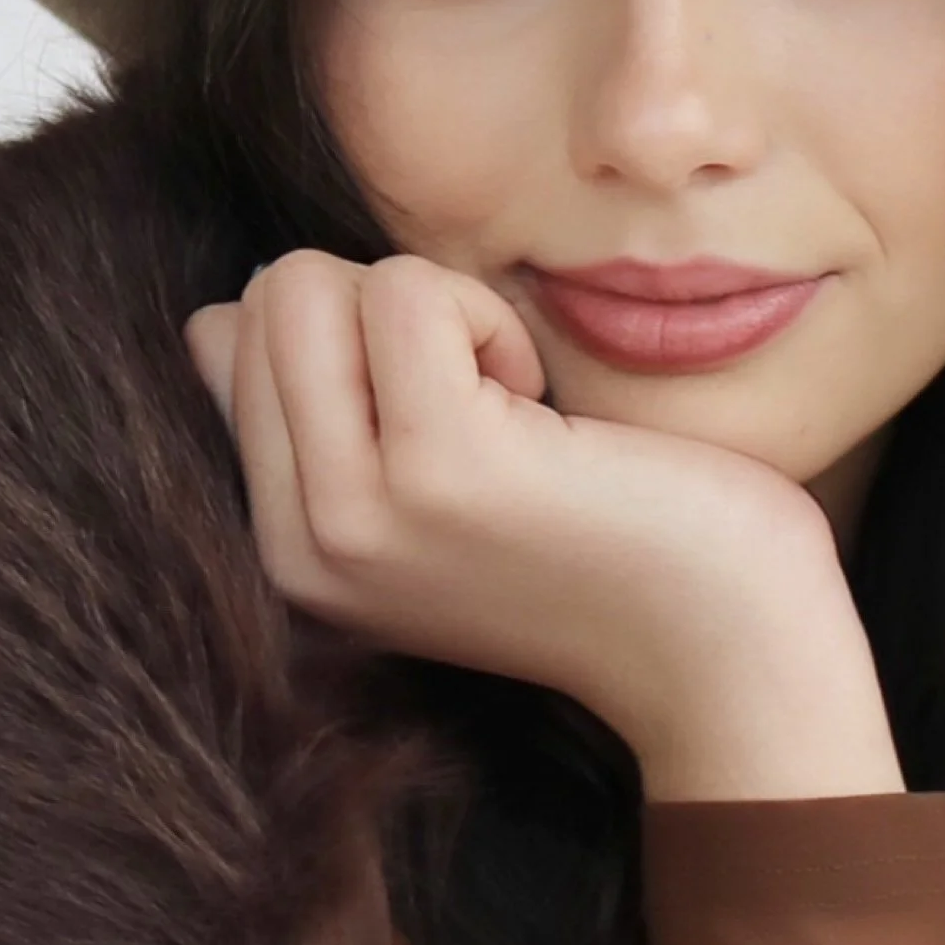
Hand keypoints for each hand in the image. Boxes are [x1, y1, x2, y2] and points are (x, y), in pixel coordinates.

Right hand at [185, 251, 899, 797]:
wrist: (729, 659)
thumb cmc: (608, 548)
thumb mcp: (426, 493)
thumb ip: (317, 418)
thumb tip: (215, 320)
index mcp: (291, 549)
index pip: (228, 341)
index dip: (353, 333)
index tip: (449, 413)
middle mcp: (302, 544)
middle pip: (261, 300)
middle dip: (385, 307)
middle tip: (486, 403)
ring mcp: (358, 511)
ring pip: (309, 285)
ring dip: (439, 310)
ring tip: (514, 410)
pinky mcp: (438, 466)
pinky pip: (406, 291)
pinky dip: (488, 314)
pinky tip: (544, 409)